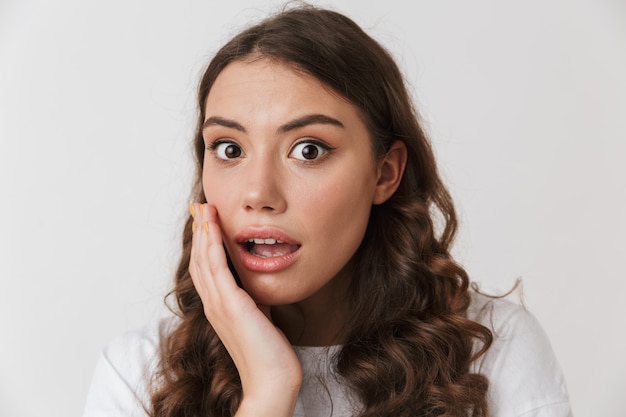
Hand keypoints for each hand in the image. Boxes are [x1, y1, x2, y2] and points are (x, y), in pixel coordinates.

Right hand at [189, 203, 301, 416]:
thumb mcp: (260, 317)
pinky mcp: (230, 305)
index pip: (206, 268)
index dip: (203, 244)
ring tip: (204, 209)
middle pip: (199, 260)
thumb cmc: (269, 352)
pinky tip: (212, 228)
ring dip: (203, 232)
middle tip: (199, 207)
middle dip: (199, 232)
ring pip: (204, 260)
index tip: (205, 222)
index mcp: (219, 307)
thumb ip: (254, 299)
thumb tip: (258, 285)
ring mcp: (219, 305)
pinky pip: (216, 268)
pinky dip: (212, 245)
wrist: (273, 380)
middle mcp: (214, 304)